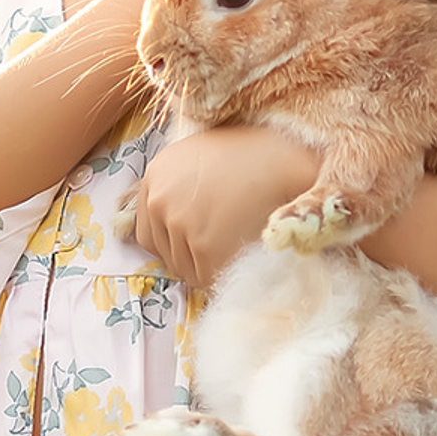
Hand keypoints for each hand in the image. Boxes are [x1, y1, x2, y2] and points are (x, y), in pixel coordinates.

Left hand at [131, 126, 322, 290]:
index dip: (172, 243)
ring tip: (236, 247)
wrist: (289, 160)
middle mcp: (159, 199)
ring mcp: (178, 223)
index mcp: (156, 175)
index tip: (195, 244)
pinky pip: (205, 278)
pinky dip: (222, 275)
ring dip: (206, 267)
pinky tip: (241, 258)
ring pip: (184, 269)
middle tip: (223, 246)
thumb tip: (176, 224)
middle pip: (164, 254)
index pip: (147, 232)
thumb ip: (181, 187)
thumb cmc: (257, 156)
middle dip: (190, 257)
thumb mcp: (203, 158)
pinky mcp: (203, 246)